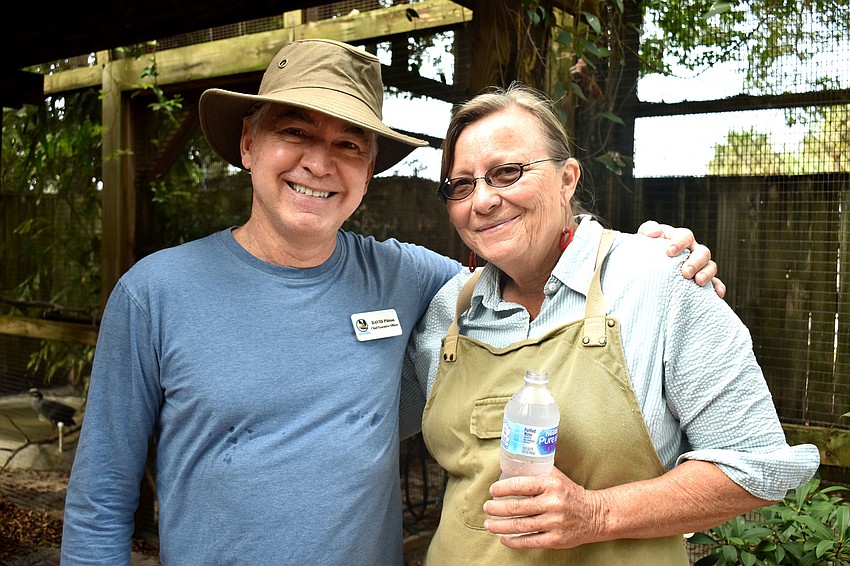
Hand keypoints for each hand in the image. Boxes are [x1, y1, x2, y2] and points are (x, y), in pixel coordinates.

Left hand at [482, 468, 602, 548]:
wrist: (596, 515)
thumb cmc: (570, 493)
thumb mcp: (555, 476)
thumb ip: (534, 471)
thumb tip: (506, 467)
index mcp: (551, 485)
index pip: (520, 485)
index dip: (502, 488)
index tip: (492, 490)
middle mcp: (552, 503)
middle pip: (516, 507)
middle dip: (496, 508)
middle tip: (486, 507)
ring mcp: (554, 523)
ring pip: (520, 526)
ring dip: (500, 526)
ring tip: (489, 524)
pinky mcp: (556, 540)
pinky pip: (530, 541)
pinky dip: (513, 542)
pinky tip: (503, 538)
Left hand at [638, 221, 725, 297]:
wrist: (646, 266)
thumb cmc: (647, 249)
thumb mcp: (645, 238)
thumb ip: (648, 230)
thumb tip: (654, 233)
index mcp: (680, 238)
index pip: (685, 236)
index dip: (679, 243)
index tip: (669, 252)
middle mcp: (693, 250)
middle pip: (702, 252)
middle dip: (695, 262)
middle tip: (685, 272)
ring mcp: (699, 265)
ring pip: (711, 266)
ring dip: (707, 273)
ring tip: (699, 282)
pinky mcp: (701, 280)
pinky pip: (715, 283)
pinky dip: (718, 288)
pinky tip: (717, 295)